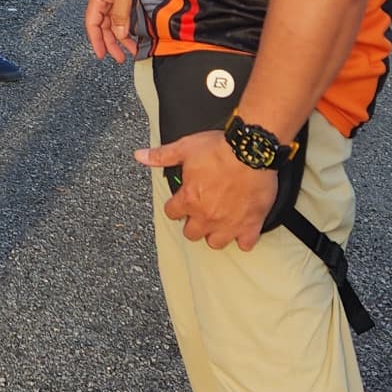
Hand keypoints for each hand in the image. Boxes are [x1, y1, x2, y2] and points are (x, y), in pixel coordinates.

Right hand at [84, 0, 138, 62]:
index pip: (92, 24)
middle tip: (121, 57)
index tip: (102, 55)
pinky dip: (128, 26)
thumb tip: (119, 35)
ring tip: (132, 49)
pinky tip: (134, 33)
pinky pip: (123, 15)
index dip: (96, 41)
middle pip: (104, 26)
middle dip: (111, 43)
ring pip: (114, 22)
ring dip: (121, 36)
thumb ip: (120, 14)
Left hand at [134, 129, 278, 250]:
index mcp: (189, 199)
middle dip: (193, 224)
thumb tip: (140, 156)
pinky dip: (244, 239)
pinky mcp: (250, 224)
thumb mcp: (185, 148)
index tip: (180, 202)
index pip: (172, 213)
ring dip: (215, 234)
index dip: (175, 207)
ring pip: (215, 243)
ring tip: (218, 223)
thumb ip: (162, 156)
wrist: (251, 150)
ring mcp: (229, 223)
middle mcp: (207, 215)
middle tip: (200, 212)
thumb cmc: (220, 148)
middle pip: (191, 233)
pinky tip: (242, 229)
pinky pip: (245, 244)